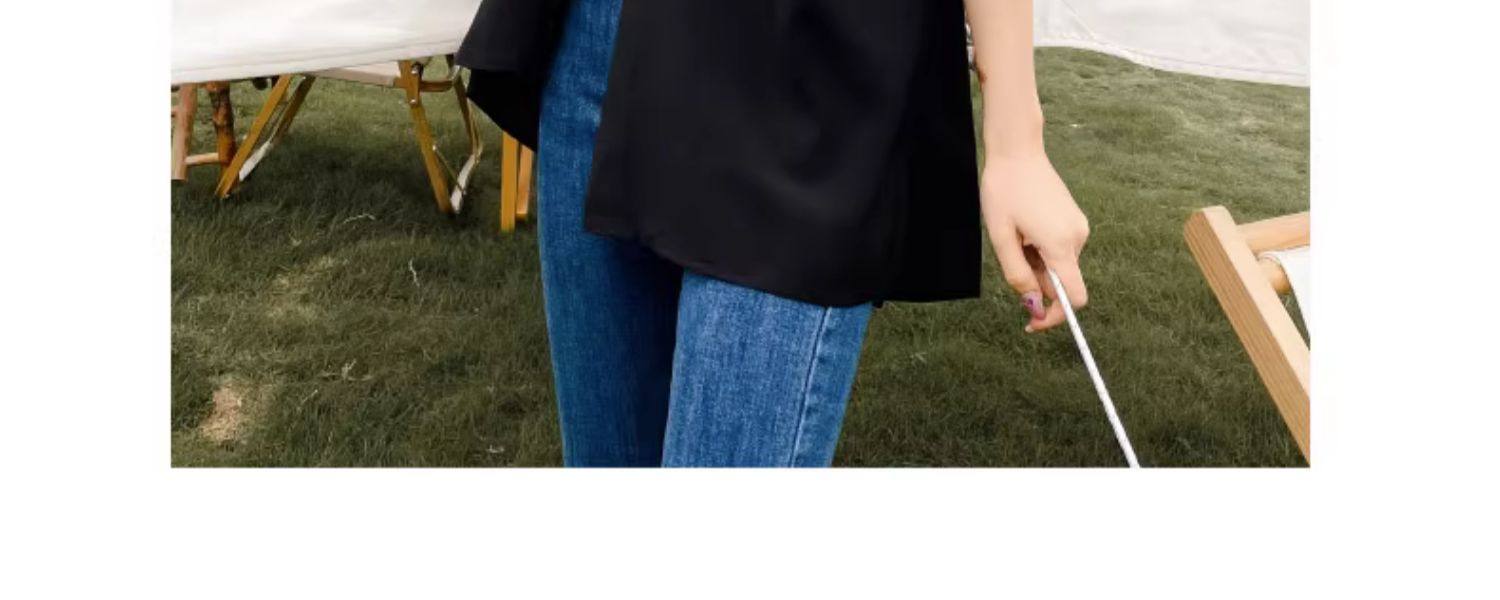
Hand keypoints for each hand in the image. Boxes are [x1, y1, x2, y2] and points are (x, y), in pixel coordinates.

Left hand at [980, 154, 1089, 332]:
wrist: (1017, 151)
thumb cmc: (1004, 190)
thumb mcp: (1001, 237)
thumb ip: (1017, 274)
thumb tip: (1033, 306)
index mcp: (1061, 244)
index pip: (1074, 298)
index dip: (1056, 316)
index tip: (1032, 320)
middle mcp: (1078, 237)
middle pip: (1061, 283)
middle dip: (1035, 282)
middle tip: (1011, 254)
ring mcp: (1079, 227)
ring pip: (1058, 266)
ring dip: (1035, 264)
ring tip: (1016, 235)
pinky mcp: (1075, 220)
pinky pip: (1059, 250)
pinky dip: (1041, 251)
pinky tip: (1025, 228)